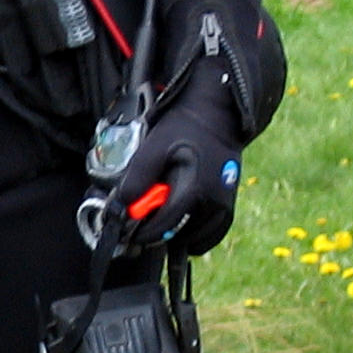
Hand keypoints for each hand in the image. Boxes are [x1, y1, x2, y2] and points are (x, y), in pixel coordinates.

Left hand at [103, 74, 244, 255]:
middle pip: (181, 235)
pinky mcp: (229, 204)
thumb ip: (138, 177)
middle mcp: (214, 202)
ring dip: (177, 234)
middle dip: (158, 232)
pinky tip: (181, 224)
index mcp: (195, 189)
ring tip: (161, 218)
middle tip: (142, 222)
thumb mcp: (154, 147)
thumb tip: (123, 206)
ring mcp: (225, 205)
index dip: (142, 232)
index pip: (164, 225)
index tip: (128, 231)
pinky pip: (213, 233)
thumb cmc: (185, 127)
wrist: (216, 113)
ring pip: (198, 238)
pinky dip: (196, 235)